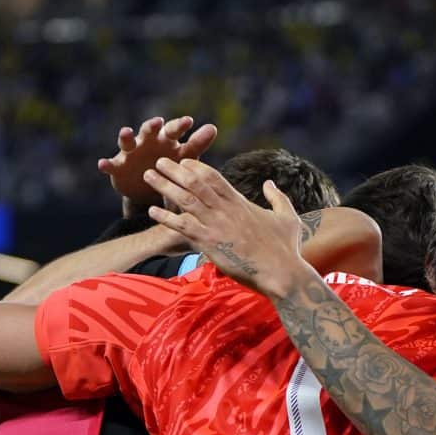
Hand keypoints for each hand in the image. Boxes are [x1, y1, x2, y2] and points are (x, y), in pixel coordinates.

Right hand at [98, 116, 218, 213]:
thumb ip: (197, 144)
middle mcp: (147, 142)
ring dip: (126, 136)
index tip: (189, 122)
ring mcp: (130, 153)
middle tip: (158, 122)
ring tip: (126, 132)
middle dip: (152, 126)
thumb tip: (213, 127)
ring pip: (127, 142)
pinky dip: (106, 164)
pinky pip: (111, 165)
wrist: (150, 192)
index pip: (173, 130)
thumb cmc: (170, 168)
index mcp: (165, 140)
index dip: (179, 126)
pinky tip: (103, 164)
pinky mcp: (117, 167)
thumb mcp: (185, 158)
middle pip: (149, 130)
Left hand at [144, 161, 309, 296]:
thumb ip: (277, 197)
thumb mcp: (287, 217)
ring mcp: (216, 225)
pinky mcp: (210, 243)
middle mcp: (225, 210)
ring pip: (185, 199)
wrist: (282, 273)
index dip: (196, 166)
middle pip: (194, 182)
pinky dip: (166, 218)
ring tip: (148, 176)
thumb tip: (269, 184)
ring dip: (164, 186)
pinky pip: (183, 226)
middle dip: (174, 169)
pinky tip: (152, 212)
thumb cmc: (286, 248)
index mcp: (240, 202)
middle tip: (158, 160)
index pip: (213, 177)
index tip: (183, 161)